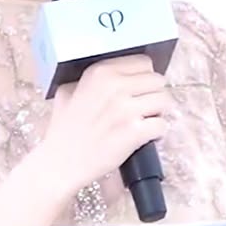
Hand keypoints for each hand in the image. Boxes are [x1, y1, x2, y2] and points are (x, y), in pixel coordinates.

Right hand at [36, 55, 169, 195]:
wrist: (61, 162)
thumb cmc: (63, 130)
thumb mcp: (67, 91)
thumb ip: (88, 78)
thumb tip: (113, 74)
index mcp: (100, 72)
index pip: (143, 63)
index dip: (144, 78)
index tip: (138, 90)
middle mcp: (114, 86)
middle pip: (158, 80)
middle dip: (154, 94)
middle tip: (143, 108)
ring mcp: (125, 109)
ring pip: (165, 100)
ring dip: (158, 112)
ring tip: (145, 121)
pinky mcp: (134, 132)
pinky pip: (162, 125)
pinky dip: (157, 133)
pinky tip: (145, 137)